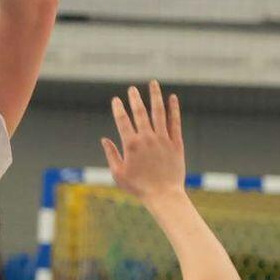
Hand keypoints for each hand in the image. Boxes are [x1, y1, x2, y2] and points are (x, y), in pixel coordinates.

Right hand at [102, 81, 185, 201]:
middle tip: (132, 89)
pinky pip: (174, 122)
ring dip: (155, 96)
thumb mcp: (118, 174)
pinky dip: (173, 109)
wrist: (163, 196)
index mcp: (131, 145)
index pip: (122, 120)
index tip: (116, 100)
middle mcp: (147, 138)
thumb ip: (111, 154)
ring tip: (153, 83)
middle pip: (140, 112)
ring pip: (159, 112)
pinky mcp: (176, 143)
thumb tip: (104, 139)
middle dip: (135, 98)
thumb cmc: (139, 187)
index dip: (118, 108)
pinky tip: (172, 98)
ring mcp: (163, 139)